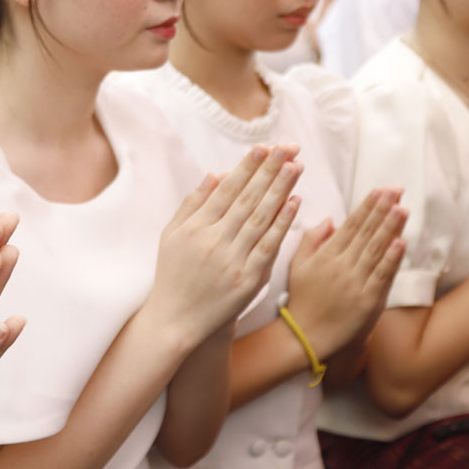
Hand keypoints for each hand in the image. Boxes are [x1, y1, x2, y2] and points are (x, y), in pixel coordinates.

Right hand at [144, 145, 303, 340]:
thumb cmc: (173, 275)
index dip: (246, 167)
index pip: (226, 190)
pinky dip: (283, 223)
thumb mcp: (172, 236)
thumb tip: (215, 175)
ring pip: (261, 218)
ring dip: (280, 189)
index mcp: (195, 228)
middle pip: (247, 199)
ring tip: (296, 166)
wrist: (176, 321)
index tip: (263, 147)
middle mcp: (214, 241)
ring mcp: (233, 261)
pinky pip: (269, 246)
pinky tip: (296, 202)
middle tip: (287, 147)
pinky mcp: (248, 280)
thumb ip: (192, 204)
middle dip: (269, 170)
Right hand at [285, 187, 407, 357]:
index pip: (351, 225)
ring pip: (375, 250)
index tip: (380, 190)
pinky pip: (382, 276)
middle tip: (396, 190)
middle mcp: (341, 266)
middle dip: (382, 209)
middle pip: (366, 233)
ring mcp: (355, 283)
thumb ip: (311, 240)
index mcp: (326, 256)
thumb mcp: (297, 266)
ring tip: (402, 208)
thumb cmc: (302, 300)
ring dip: (390, 228)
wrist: (306, 337)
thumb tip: (331, 220)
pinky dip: (391, 259)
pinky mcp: (368, 301)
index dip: (367, 206)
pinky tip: (400, 242)